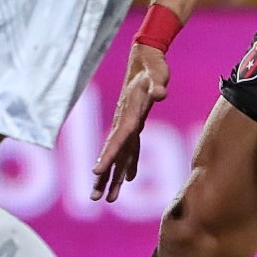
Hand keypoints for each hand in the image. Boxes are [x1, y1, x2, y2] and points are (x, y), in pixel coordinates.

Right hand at [92, 43, 168, 202]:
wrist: (145, 58)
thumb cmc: (152, 67)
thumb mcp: (158, 73)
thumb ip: (158, 84)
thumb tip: (161, 93)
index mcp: (129, 114)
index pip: (117, 139)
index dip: (107, 156)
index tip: (96, 173)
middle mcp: (125, 123)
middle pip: (113, 154)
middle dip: (104, 177)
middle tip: (95, 198)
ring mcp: (128, 124)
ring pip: (119, 156)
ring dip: (113, 177)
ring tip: (107, 198)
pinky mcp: (135, 123)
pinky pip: (130, 149)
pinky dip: (129, 164)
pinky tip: (129, 178)